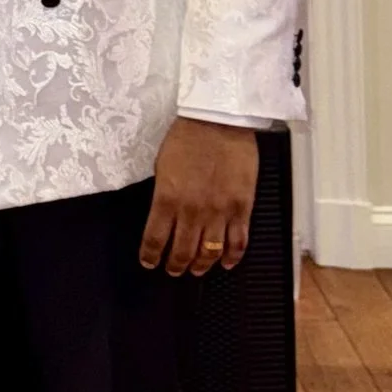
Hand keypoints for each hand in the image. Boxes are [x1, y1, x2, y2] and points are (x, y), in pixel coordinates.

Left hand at [139, 117, 257, 277]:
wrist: (220, 120)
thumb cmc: (187, 137)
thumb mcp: (162, 165)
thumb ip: (164, 194)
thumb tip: (165, 215)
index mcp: (167, 198)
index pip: (155, 239)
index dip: (151, 256)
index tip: (149, 263)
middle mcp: (192, 211)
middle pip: (182, 251)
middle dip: (175, 265)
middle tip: (173, 270)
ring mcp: (219, 212)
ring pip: (209, 252)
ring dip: (201, 265)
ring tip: (197, 270)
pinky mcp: (242, 208)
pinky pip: (238, 241)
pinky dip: (232, 257)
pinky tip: (226, 263)